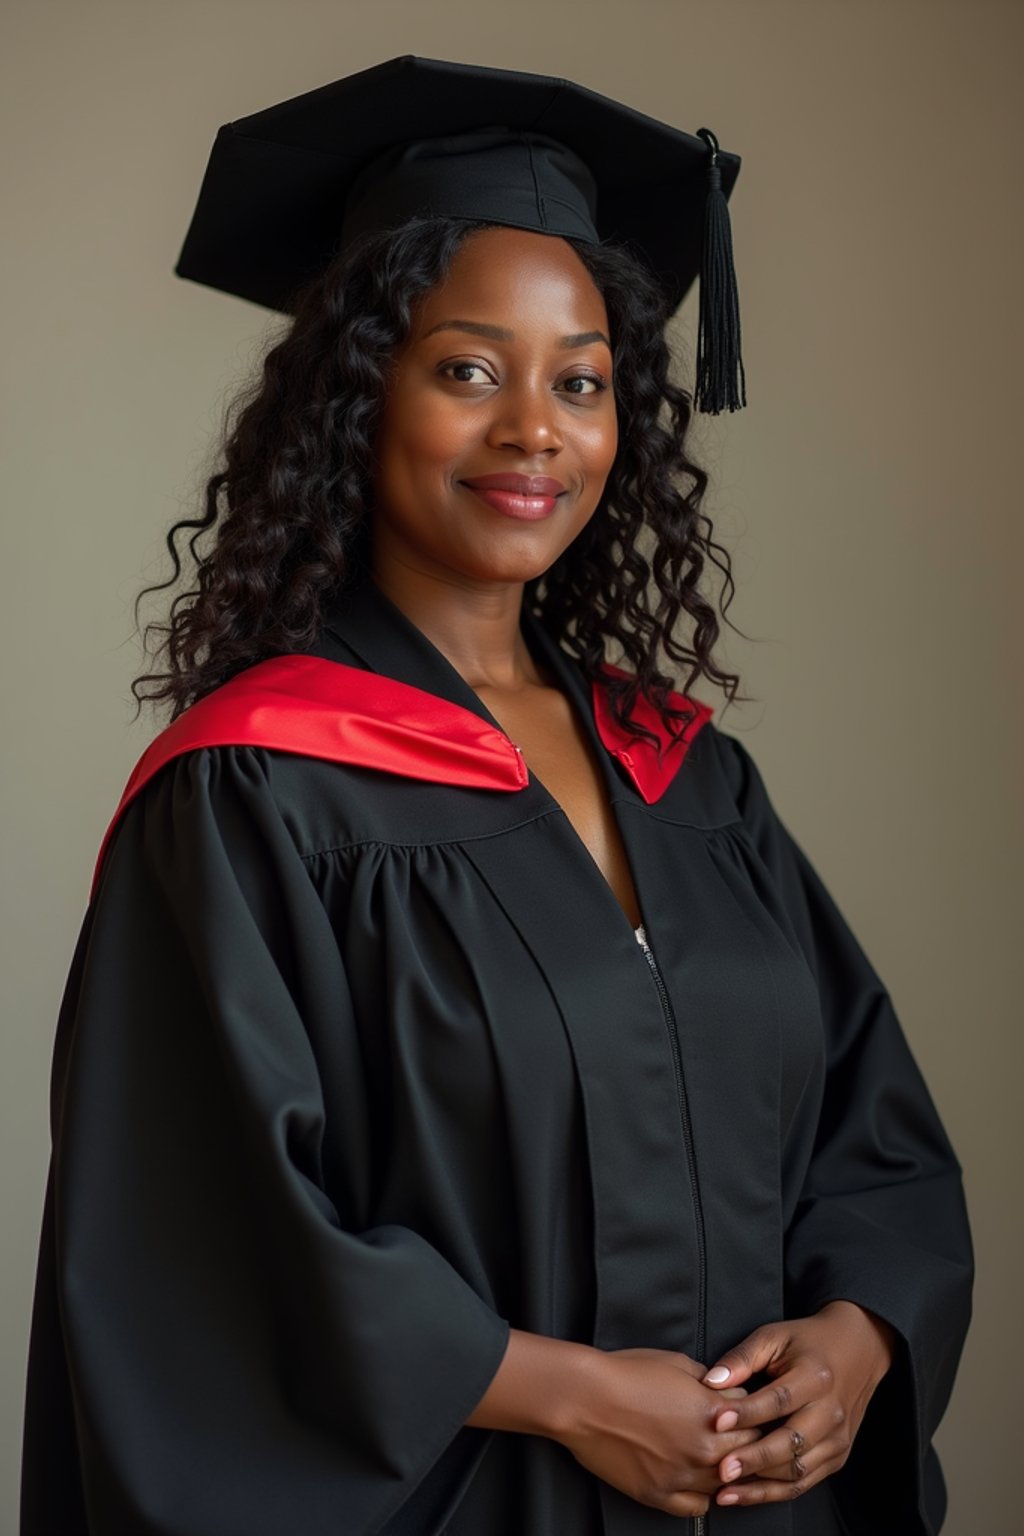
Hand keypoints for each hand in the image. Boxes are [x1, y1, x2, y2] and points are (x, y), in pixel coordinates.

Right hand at [557, 1347, 757, 1519]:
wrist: (584, 1399)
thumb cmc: (626, 1374)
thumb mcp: (677, 1363)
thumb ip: (708, 1381)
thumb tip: (723, 1390)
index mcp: (713, 1413)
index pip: (755, 1417)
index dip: (749, 1410)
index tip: (743, 1408)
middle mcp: (704, 1450)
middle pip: (748, 1453)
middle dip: (744, 1440)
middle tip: (734, 1432)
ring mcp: (682, 1477)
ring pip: (726, 1484)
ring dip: (725, 1470)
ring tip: (715, 1456)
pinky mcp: (659, 1496)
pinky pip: (697, 1507)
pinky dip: (700, 1495)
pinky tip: (693, 1478)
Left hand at [700, 1301, 896, 1508]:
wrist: (857, 1350)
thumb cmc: (809, 1342)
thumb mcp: (775, 1337)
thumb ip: (743, 1358)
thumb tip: (711, 1381)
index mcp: (815, 1377)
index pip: (778, 1399)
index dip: (747, 1412)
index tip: (717, 1422)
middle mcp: (830, 1411)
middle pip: (790, 1442)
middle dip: (754, 1458)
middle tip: (722, 1469)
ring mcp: (837, 1438)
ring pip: (797, 1469)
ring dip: (760, 1484)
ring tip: (727, 1488)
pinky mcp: (837, 1456)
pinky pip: (805, 1482)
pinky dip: (774, 1492)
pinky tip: (747, 1494)